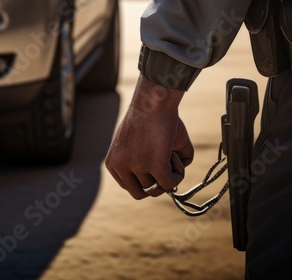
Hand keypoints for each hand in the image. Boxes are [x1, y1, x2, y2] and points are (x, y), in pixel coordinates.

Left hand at [105, 75, 193, 198]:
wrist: (154, 100)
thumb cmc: (151, 116)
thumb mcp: (143, 144)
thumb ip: (151, 165)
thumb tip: (169, 181)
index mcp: (113, 162)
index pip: (129, 185)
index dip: (146, 177)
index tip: (155, 161)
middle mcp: (121, 167)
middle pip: (142, 191)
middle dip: (156, 180)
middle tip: (165, 161)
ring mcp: (137, 167)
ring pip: (157, 187)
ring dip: (169, 173)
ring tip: (170, 152)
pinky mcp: (155, 165)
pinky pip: (170, 183)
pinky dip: (178, 174)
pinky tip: (176, 157)